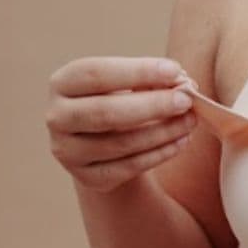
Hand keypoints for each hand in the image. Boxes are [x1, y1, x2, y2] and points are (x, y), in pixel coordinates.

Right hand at [46, 56, 196, 192]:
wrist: (102, 139)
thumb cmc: (119, 97)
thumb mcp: (128, 82)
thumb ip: (152, 79)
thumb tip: (183, 84)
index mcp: (63, 83)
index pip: (97, 74)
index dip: (137, 71)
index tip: (175, 70)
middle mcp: (57, 117)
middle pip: (105, 113)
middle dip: (152, 105)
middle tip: (187, 100)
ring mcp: (68, 151)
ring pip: (120, 144)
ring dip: (162, 131)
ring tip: (190, 120)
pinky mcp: (86, 177)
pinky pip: (128, 167)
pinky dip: (159, 154)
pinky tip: (181, 141)